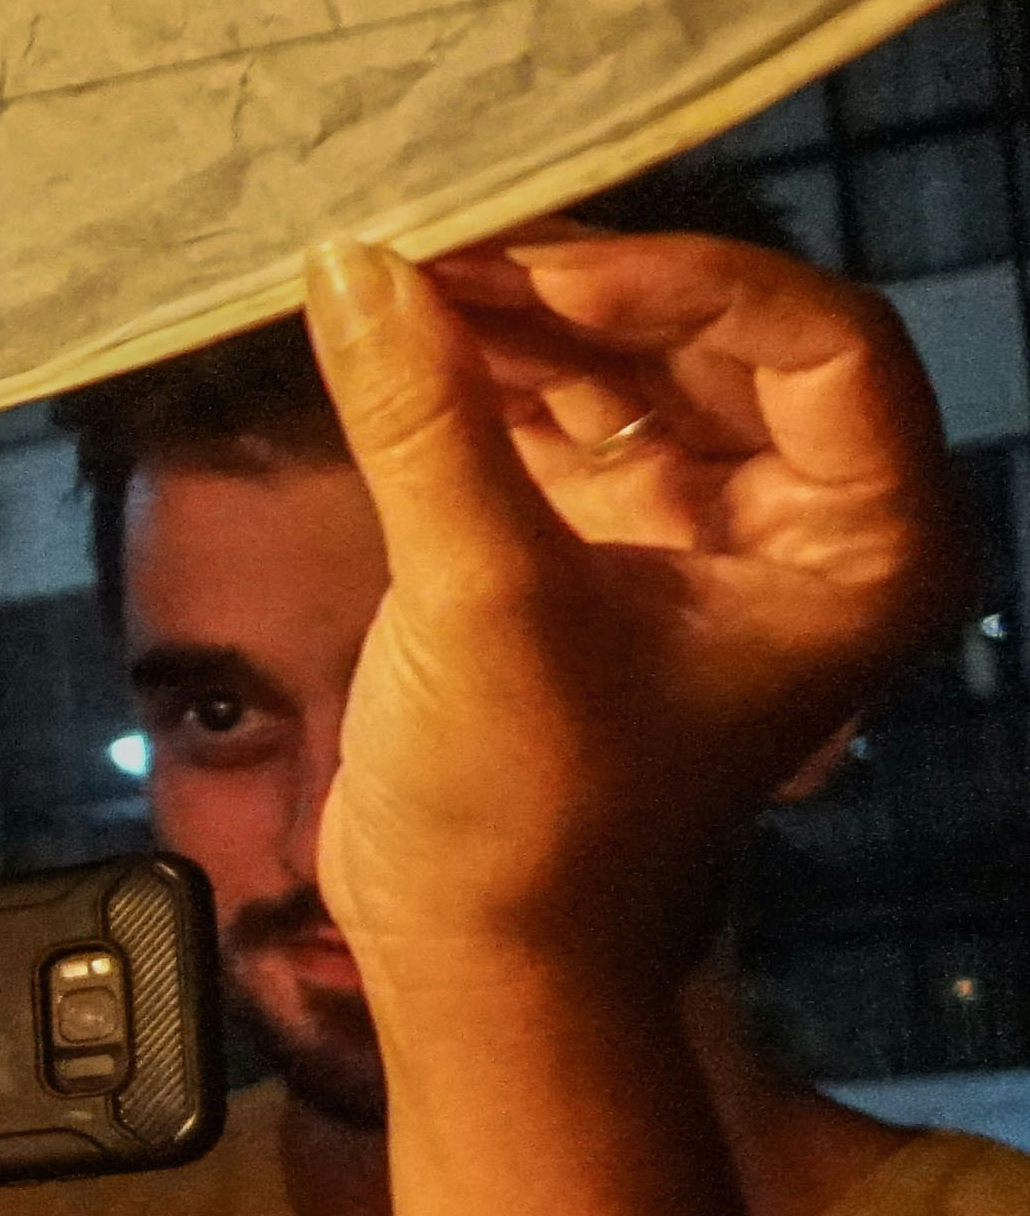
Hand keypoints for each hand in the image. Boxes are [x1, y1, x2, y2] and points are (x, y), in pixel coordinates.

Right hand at [308, 229, 967, 995]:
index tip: (542, 276)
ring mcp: (703, 532)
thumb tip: (350, 265)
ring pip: (631, 368)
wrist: (475, 963)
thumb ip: (424, 422)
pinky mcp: (601, 548)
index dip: (688, 285)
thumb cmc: (532, 822)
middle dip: (581, 290)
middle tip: (443, 251)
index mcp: (866, 546)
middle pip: (717, 338)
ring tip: (397, 285)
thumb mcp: (484, 602)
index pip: (820, 344)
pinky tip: (395, 340)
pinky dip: (482, 380)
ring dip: (516, 324)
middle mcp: (806, 523)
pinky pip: (558, 421)